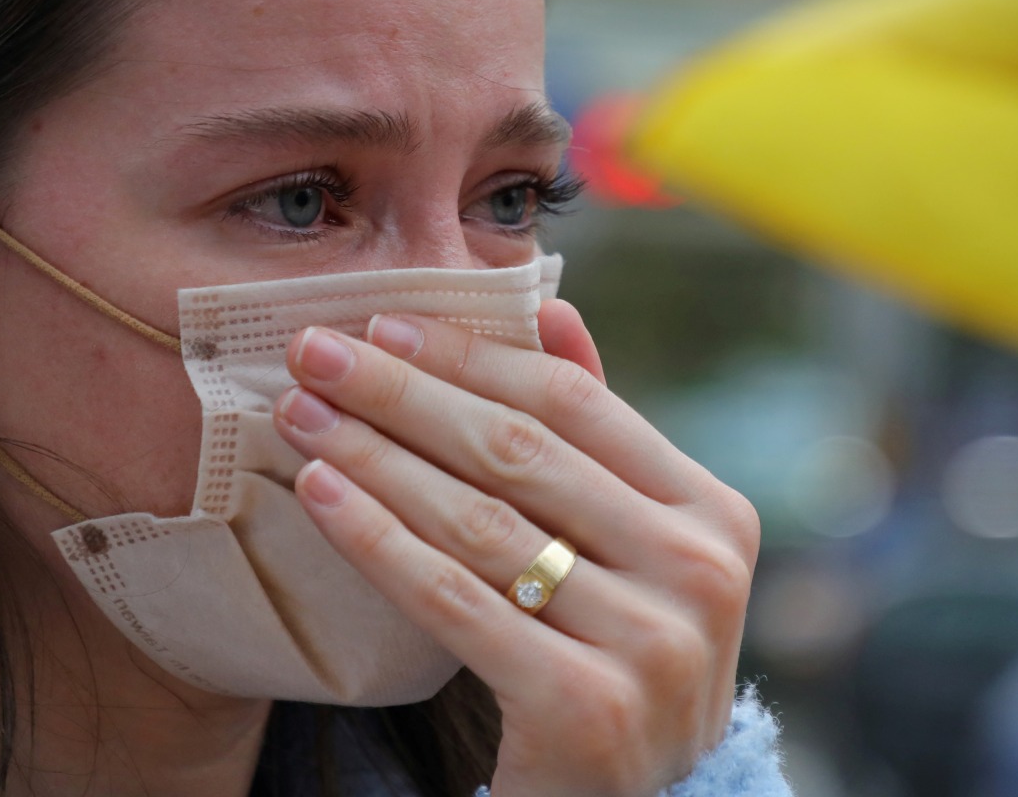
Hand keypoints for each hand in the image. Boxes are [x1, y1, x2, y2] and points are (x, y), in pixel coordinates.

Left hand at [273, 301, 760, 796]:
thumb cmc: (617, 660)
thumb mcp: (631, 549)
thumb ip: (599, 438)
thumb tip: (553, 309)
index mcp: (716, 513)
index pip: (578, 405)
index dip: (473, 356)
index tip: (385, 321)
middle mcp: (699, 572)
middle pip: (523, 453)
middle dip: (406, 393)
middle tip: (317, 350)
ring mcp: (651, 644)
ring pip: (481, 522)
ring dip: (376, 455)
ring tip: (301, 413)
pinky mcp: (586, 709)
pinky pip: (455, 603)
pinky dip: (378, 539)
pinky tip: (319, 493)